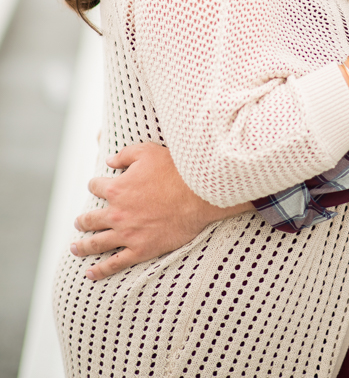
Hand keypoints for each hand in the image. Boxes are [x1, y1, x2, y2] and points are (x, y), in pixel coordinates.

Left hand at [71, 142, 251, 279]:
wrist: (197, 194)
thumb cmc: (174, 169)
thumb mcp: (147, 152)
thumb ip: (124, 155)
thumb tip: (109, 160)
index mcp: (117, 189)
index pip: (96, 187)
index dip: (95, 185)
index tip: (96, 187)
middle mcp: (117, 213)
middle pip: (91, 219)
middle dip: (82, 221)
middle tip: (79, 222)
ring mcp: (128, 234)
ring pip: (97, 243)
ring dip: (83, 246)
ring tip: (75, 248)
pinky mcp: (141, 249)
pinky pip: (115, 263)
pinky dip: (101, 269)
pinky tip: (91, 273)